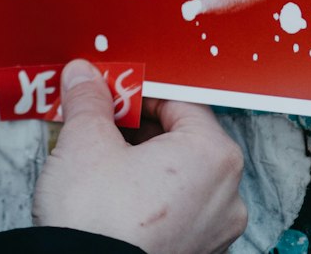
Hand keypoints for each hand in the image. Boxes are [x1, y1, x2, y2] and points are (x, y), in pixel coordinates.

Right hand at [32, 61, 247, 253]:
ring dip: (145, 161)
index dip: (139, 90)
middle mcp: (226, 196)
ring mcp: (214, 233)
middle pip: (183, 138)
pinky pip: (178, 210)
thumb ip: (89, 100)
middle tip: (103, 121)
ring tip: (104, 159)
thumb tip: (84, 77)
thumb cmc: (98, 221)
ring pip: (180, 176)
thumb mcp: (86, 141)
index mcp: (214, 156)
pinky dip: (151, 197)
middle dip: (140, 126)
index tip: (112, 91)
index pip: (180, 101)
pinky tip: (116, 196)